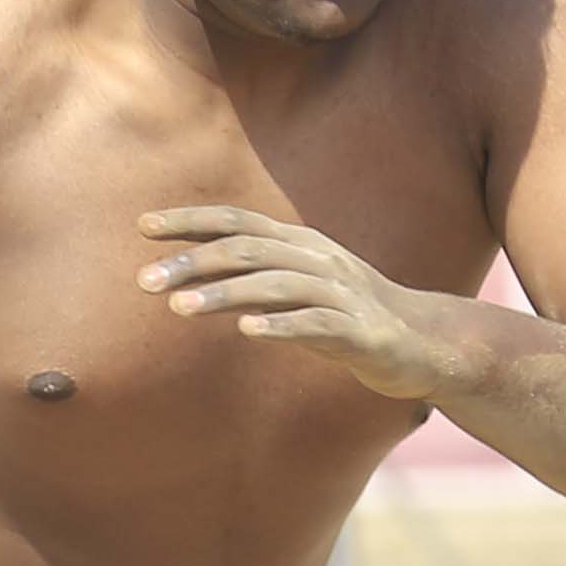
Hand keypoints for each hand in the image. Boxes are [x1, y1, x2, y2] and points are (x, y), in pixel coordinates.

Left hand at [145, 206, 481, 405]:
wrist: (422, 343)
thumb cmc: (345, 317)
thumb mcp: (291, 293)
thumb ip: (243, 283)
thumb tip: (184, 281)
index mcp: (299, 245)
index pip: (238, 221)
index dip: (191, 221)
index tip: (143, 226)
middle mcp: (317, 259)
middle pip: (248, 249)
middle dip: (193, 261)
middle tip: (143, 280)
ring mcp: (340, 293)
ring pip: (275, 285)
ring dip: (224, 294)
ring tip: (178, 308)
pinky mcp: (358, 331)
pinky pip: (315, 324)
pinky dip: (280, 325)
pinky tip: (247, 331)